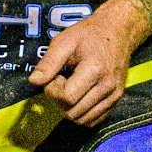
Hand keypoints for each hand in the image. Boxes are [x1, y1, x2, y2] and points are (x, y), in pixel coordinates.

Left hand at [28, 0, 151, 125]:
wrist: (118, 31)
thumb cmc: (89, 34)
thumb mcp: (65, 41)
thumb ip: (48, 62)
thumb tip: (34, 82)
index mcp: (95, 70)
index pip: (66, 98)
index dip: (53, 90)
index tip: (56, 75)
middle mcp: (107, 86)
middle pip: (73, 112)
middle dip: (60, 100)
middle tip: (63, 80)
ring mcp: (114, 95)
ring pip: (82, 120)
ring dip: (70, 108)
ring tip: (72, 87)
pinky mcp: (117, 100)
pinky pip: (94, 120)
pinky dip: (82, 113)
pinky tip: (80, 95)